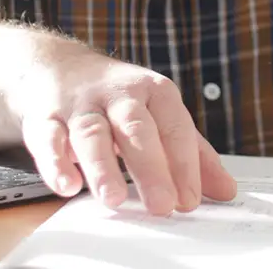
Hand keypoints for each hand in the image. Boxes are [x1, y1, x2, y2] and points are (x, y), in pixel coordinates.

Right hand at [13, 43, 235, 215]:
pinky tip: (67, 185)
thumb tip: (226, 190)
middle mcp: (118, 95)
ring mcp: (80, 105)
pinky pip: (48, 139)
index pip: (175, 127)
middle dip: (150, 168)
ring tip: (113, 199)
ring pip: (91, 133)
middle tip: (162, 205)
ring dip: (102, 168)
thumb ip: (193, 154)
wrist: (59, 67)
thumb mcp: (161, 117)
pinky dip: (55, 162)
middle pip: (136, 128)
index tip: (190, 199)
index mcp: (155, 93)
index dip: (184, 165)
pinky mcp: (45, 117)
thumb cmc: (119, 100)